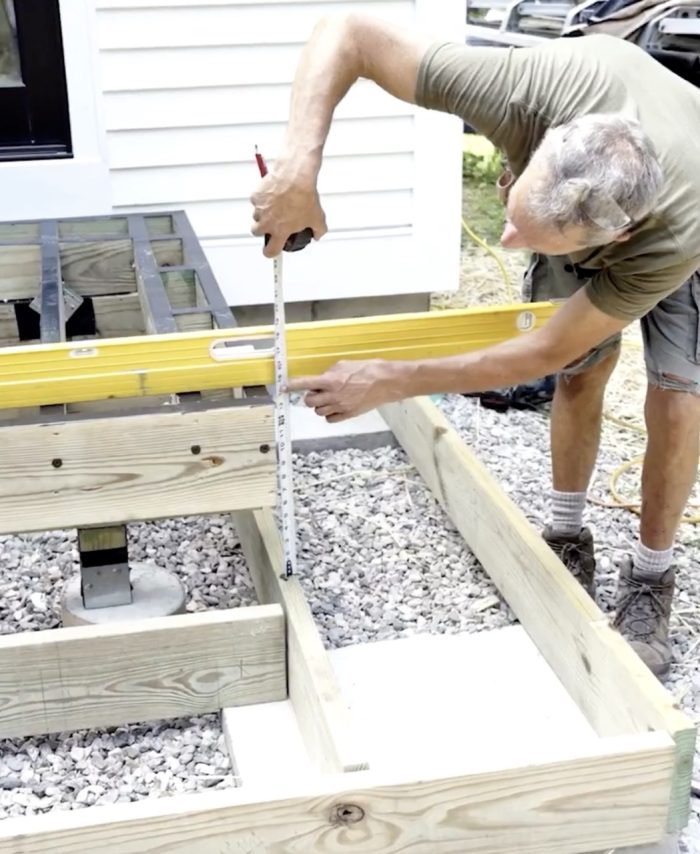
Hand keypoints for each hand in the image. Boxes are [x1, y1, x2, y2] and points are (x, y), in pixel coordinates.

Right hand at [250, 156, 327, 256]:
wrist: (295, 177)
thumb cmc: (304, 196)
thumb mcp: (317, 218)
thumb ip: (318, 231)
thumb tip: (317, 234)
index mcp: (280, 231)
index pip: (270, 251)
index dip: (270, 252)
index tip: (272, 250)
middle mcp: (267, 222)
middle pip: (256, 233)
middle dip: (262, 230)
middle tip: (272, 224)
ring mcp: (260, 209)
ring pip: (255, 216)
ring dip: (262, 214)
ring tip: (275, 206)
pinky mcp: (256, 196)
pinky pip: (256, 201)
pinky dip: (262, 199)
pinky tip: (273, 195)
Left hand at [285, 359, 401, 421]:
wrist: (386, 382)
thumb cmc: (367, 370)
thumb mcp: (344, 364)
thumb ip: (328, 373)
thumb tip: (320, 379)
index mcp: (331, 380)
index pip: (305, 383)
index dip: (291, 386)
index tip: (282, 387)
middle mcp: (333, 395)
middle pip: (309, 401)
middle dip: (310, 396)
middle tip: (318, 390)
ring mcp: (341, 407)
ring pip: (318, 411)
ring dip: (320, 405)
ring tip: (331, 397)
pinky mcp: (348, 415)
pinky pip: (330, 419)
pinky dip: (329, 414)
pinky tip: (336, 406)